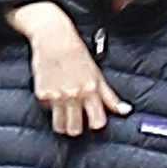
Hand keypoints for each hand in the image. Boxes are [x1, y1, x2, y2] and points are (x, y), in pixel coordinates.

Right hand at [7, 3, 130, 136]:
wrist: (53, 37)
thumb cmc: (77, 53)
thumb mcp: (97, 74)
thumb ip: (110, 96)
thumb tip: (125, 110)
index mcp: (90, 90)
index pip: (97, 122)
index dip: (96, 123)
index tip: (94, 120)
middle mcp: (73, 95)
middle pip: (75, 130)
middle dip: (76, 128)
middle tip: (76, 120)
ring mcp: (56, 96)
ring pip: (59, 126)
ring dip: (62, 124)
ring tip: (64, 114)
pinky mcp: (41, 94)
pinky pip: (47, 110)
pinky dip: (51, 106)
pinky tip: (54, 95)